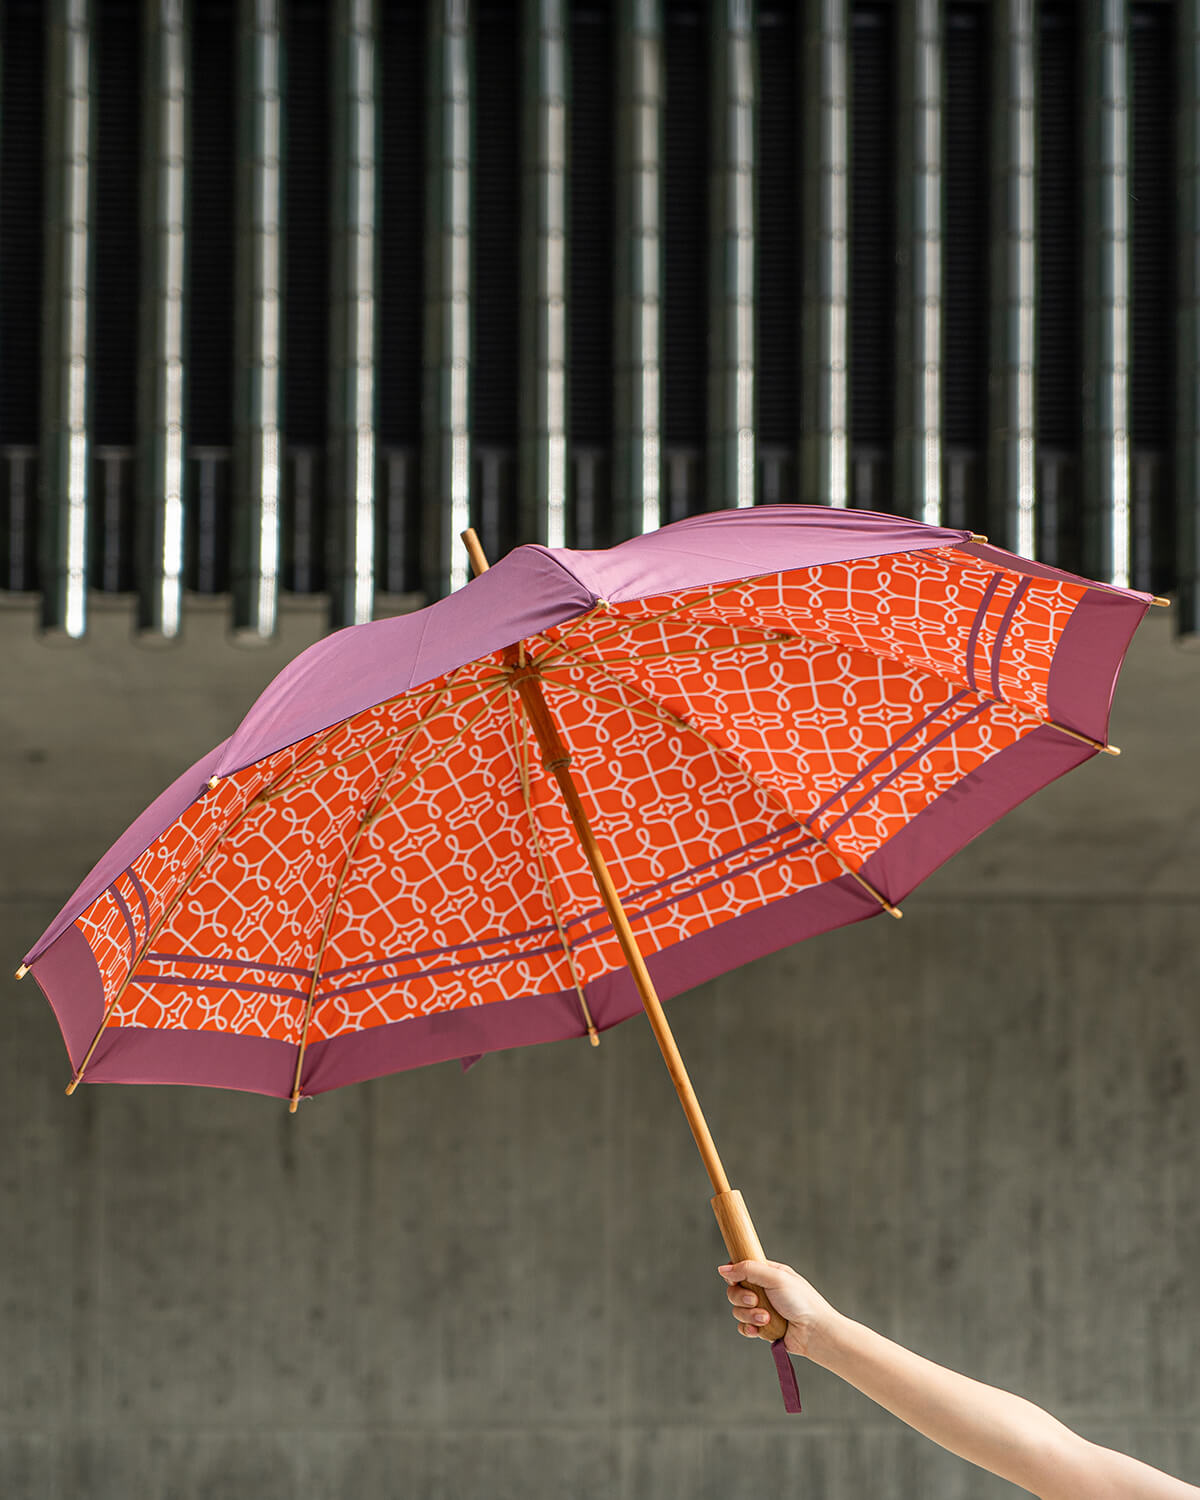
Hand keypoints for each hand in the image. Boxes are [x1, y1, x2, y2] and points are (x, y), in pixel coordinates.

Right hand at [718, 1258, 838, 1359]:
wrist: (815, 1332)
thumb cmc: (801, 1301)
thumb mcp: (775, 1278)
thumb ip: (748, 1270)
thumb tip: (723, 1269)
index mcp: (768, 1273)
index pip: (741, 1269)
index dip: (734, 1274)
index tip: (735, 1279)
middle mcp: (764, 1290)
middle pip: (735, 1290)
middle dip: (742, 1298)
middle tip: (755, 1300)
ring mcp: (762, 1310)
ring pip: (738, 1310)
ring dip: (750, 1315)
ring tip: (767, 1319)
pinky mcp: (763, 1328)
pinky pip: (744, 1327)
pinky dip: (749, 1328)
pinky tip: (758, 1330)